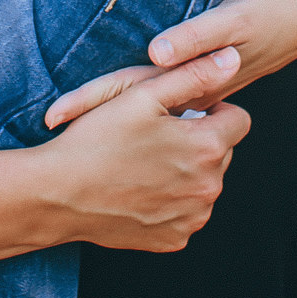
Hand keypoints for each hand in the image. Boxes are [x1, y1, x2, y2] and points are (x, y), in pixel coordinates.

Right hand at [35, 47, 250, 252]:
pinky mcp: (175, 239)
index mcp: (207, 147)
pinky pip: (186, 212)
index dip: (212, 109)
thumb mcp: (142, 95)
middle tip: (155, 136)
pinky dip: (171, 201)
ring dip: (186, 172)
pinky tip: (139, 190)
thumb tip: (233, 59)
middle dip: (198, 141)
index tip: (180, 112)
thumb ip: (193, 75)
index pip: (238, 120)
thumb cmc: (96, 139)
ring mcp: (193, 218)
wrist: (58, 194)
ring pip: (205, 184)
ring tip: (144, 163)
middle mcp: (209, 187)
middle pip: (221, 153)